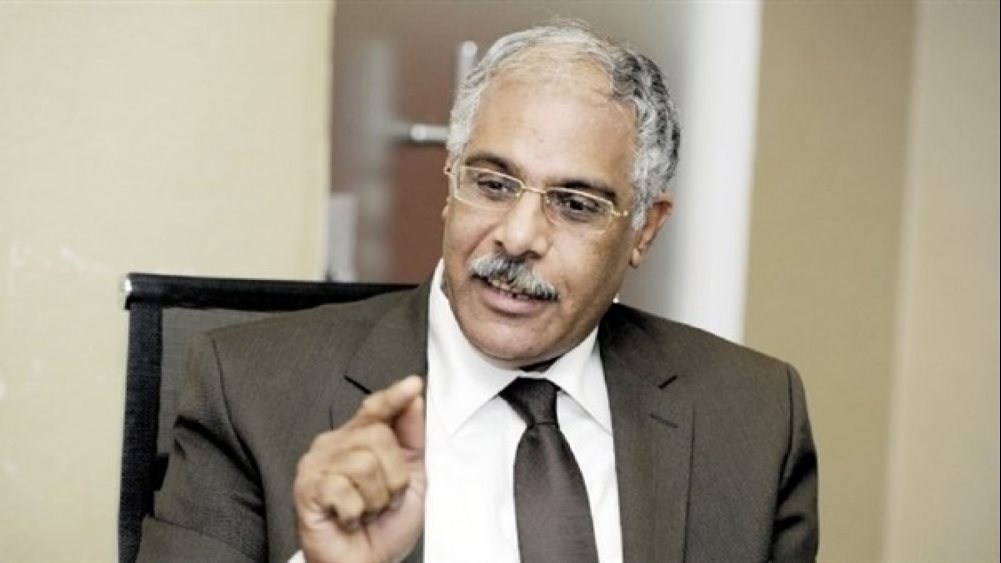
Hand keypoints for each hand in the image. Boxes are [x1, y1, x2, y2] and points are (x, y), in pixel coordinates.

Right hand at [294, 375, 424, 562]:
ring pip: (365, 465)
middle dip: (393, 477)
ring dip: (376, 499)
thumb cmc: (382, 526)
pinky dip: (356, 513)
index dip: (394, 397)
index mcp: (357, 438)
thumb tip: (413, 399)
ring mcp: (316, 465)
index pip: (376, 408)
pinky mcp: (306, 489)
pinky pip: (345, 491)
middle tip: (383, 500)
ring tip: (366, 511)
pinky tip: (349, 519)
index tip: (413, 385)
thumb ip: (411, 438)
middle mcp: (333, 445)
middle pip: (378, 437)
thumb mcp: (410, 479)